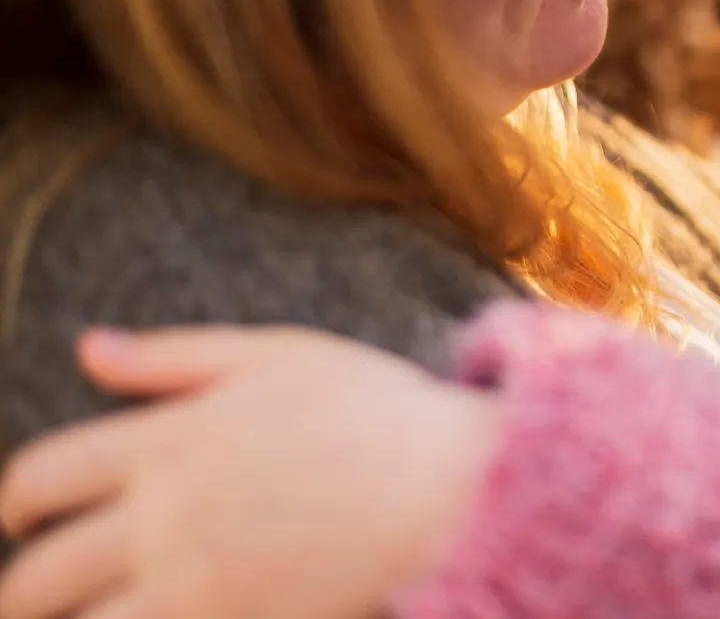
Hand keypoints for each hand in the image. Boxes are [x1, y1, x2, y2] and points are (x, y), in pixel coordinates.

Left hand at [0, 327, 501, 618]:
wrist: (454, 486)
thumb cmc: (377, 411)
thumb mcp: (280, 355)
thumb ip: (176, 356)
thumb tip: (86, 346)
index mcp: (168, 440)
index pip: (40, 478)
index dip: (14, 504)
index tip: (21, 519)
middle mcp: (164, 518)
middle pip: (37, 578)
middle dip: (20, 594)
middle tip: (33, 597)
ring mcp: (195, 585)